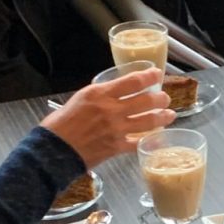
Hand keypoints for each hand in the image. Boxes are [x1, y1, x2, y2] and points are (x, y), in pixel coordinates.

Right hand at [42, 67, 172, 167]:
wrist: (53, 149)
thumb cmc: (59, 124)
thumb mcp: (79, 99)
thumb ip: (99, 96)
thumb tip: (112, 95)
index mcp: (100, 94)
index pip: (132, 81)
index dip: (149, 76)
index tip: (157, 74)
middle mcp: (111, 109)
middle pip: (146, 100)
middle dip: (160, 98)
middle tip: (165, 97)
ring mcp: (115, 129)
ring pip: (148, 121)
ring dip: (162, 117)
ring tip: (169, 114)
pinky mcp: (116, 147)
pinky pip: (139, 143)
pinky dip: (150, 141)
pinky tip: (158, 139)